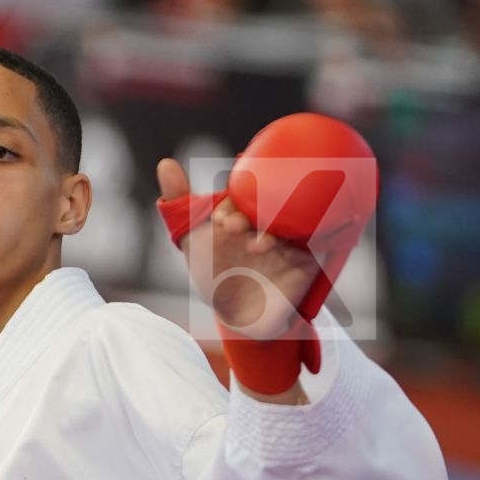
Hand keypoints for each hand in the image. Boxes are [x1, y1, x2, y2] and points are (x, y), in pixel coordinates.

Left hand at [157, 157, 320, 336]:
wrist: (236, 316)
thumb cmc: (214, 273)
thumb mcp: (193, 237)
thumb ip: (179, 201)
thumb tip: (165, 163)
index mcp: (251, 207)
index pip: (248, 191)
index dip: (233, 201)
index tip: (215, 220)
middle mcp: (274, 218)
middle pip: (272, 202)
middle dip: (253, 212)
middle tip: (229, 228)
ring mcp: (294, 238)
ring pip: (292, 222)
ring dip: (272, 231)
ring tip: (251, 246)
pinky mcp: (310, 259)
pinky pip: (314, 243)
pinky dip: (299, 244)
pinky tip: (281, 252)